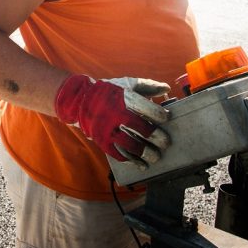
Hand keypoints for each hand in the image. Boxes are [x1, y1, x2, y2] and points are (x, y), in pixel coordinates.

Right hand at [54, 75, 170, 167]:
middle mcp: (117, 114)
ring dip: (146, 153)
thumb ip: (147, 86)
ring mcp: (108, 129)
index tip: (167, 118)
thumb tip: (167, 88)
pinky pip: (119, 154)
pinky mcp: (102, 140)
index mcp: (125, 98)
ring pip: (132, 146)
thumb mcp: (127, 83)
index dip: (160, 115)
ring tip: (155, 157)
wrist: (80, 100)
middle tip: (165, 143)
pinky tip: (141, 164)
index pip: (147, 109)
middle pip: (142, 130)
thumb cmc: (109, 91)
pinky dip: (132, 160)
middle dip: (157, 138)